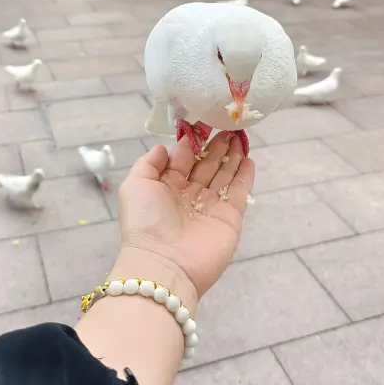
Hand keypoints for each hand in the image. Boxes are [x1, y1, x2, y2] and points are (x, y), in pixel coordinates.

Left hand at [117, 128, 254, 304]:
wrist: (165, 265)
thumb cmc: (145, 222)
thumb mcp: (135, 185)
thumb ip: (148, 163)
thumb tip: (163, 147)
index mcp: (166, 187)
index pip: (183, 158)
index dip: (193, 140)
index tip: (203, 120)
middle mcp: (189, 195)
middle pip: (207, 164)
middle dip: (216, 144)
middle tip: (227, 121)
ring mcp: (211, 206)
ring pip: (224, 174)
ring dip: (232, 154)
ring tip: (240, 133)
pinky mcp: (230, 217)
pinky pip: (240, 192)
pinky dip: (245, 175)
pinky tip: (248, 157)